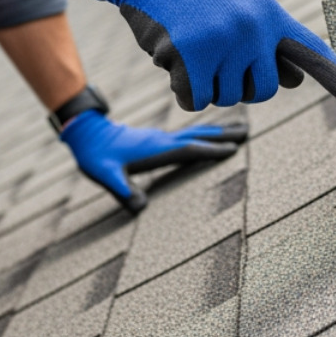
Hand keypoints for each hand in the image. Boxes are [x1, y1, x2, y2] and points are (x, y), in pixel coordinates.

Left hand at [60, 110, 244, 211]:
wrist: (86, 133)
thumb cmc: (95, 156)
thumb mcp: (106, 175)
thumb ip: (122, 190)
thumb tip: (139, 208)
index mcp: (156, 149)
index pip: (190, 149)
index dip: (211, 150)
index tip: (235, 149)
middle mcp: (162, 140)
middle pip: (199, 136)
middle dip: (223, 134)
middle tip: (248, 130)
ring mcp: (161, 138)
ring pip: (195, 133)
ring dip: (217, 131)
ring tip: (238, 127)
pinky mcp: (157, 139)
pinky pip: (187, 135)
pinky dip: (203, 133)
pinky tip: (206, 135)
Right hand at [90, 0, 335, 110]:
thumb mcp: (239, 8)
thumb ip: (267, 42)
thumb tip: (294, 81)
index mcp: (269, 13)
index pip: (308, 49)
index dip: (334, 73)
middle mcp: (253, 27)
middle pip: (262, 91)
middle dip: (238, 85)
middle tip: (215, 56)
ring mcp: (224, 40)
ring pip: (225, 97)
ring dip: (205, 84)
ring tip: (191, 45)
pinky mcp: (193, 55)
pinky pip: (195, 100)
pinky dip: (183, 90)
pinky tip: (172, 58)